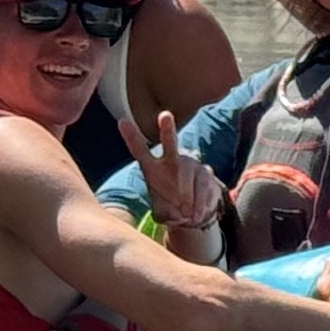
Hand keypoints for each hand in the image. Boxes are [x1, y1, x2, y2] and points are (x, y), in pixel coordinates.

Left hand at [136, 110, 224, 255]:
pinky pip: (205, 188)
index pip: (140, 150)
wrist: (193, 212)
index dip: (132, 136)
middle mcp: (171, 162)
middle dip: (167, 130)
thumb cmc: (170, 208)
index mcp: (152, 169)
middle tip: (164, 116)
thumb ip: (168, 213)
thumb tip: (185, 211)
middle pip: (170, 144)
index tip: (122, 121)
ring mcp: (191, 166)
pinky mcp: (207, 175)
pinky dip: (201, 205)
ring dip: (190, 198)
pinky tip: (197, 214)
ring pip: (192, 175)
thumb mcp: (163, 214)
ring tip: (186, 214)